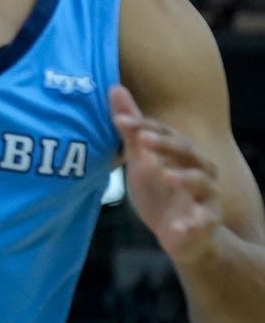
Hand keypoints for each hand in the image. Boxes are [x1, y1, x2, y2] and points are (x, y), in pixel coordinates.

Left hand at [110, 85, 222, 264]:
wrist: (181, 234)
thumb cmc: (161, 191)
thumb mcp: (141, 159)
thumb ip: (131, 129)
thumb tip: (115, 88)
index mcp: (180, 153)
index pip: (165, 133)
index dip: (144, 126)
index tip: (121, 121)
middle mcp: (198, 169)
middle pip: (187, 152)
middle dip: (166, 145)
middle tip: (143, 141)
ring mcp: (205, 196)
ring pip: (202, 183)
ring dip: (184, 178)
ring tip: (164, 175)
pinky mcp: (207, 222)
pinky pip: (203, 222)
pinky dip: (192, 224)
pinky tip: (178, 227)